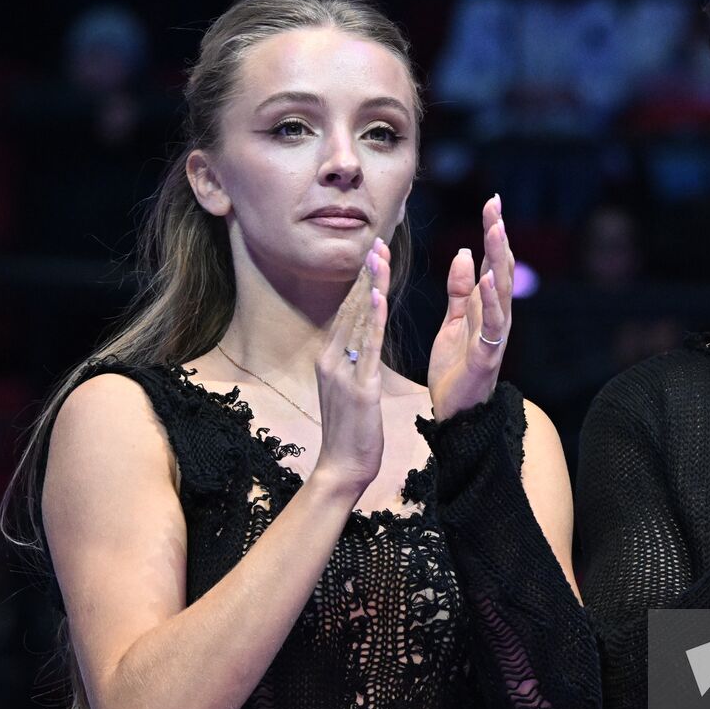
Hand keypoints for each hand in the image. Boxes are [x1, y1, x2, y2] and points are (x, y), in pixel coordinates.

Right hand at [313, 237, 390, 493]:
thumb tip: (360, 341)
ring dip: (370, 286)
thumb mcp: (348, 389)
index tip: (371, 254)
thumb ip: (352, 363)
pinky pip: (369, 347)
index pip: (346, 311)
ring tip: (379, 256)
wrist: (342, 467)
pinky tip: (377, 295)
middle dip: (365, 274)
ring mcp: (343, 372)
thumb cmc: (350, 432)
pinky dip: (372, 319)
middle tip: (377, 241)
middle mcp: (331, 359)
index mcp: (329, 358)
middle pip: (350, 308)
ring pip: (359, 320)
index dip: (360, 281)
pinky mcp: (360, 387)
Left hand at [429, 194, 513, 420]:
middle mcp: (497, 317)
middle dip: (498, 236)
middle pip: (501, 269)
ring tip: (495, 230)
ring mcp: (495, 335)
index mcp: (487, 308)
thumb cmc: (456, 369)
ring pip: (502, 290)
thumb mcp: (454, 322)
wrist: (455, 413)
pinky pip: (492, 323)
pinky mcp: (486, 355)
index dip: (493, 233)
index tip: (492, 202)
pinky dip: (491, 299)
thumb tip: (467, 253)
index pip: (493, 262)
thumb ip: (460, 290)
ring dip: (499, 259)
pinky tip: (489, 277)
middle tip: (495, 204)